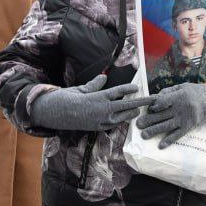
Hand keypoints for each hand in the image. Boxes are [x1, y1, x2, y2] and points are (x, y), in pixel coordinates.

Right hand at [28, 74, 154, 131]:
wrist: (53, 114)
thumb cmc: (65, 98)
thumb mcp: (80, 88)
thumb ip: (94, 85)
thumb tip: (104, 77)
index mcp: (97, 98)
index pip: (118, 92)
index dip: (129, 90)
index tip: (138, 87)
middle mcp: (101, 110)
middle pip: (125, 106)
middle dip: (140, 103)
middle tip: (152, 101)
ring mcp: (99, 121)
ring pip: (120, 118)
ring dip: (130, 114)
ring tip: (139, 111)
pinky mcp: (95, 128)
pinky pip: (111, 125)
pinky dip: (118, 122)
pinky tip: (122, 120)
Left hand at [136, 80, 205, 147]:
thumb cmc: (194, 92)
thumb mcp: (181, 87)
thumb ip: (168, 92)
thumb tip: (153, 98)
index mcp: (179, 96)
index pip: (163, 102)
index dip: (154, 106)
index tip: (149, 109)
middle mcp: (181, 108)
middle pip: (162, 115)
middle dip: (149, 120)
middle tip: (138, 124)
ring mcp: (184, 119)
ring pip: (167, 125)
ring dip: (154, 131)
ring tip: (144, 135)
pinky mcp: (188, 126)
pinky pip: (178, 134)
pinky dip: (169, 140)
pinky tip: (161, 145)